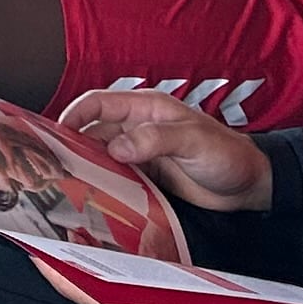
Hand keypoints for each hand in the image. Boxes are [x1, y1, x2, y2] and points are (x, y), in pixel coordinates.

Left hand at [24, 254, 258, 303]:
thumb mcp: (180, 282)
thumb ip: (139, 276)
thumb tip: (100, 263)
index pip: (77, 289)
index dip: (52, 268)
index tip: (30, 248)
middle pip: (86, 291)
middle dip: (66, 265)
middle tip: (51, 235)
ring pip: (103, 294)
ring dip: (88, 270)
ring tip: (75, 239)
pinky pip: (123, 298)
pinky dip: (112, 278)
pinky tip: (115, 256)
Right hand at [57, 87, 272, 211]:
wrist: (249, 187)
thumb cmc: (226, 155)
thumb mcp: (193, 141)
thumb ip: (154, 139)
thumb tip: (115, 146)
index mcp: (146, 108)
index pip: (98, 103)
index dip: (74, 114)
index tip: (54, 135)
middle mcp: (137, 128)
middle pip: (93, 132)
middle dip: (72, 146)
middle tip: (53, 167)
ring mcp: (140, 154)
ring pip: (101, 158)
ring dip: (85, 169)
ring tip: (67, 187)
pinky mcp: (145, 179)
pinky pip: (115, 179)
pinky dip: (102, 186)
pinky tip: (92, 200)